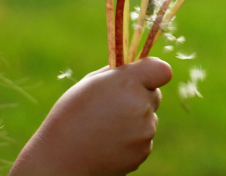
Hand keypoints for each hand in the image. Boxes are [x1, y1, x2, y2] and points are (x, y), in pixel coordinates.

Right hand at [10, 57, 172, 175]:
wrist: (62, 157)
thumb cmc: (72, 114)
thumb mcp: (90, 83)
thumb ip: (117, 73)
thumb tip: (134, 68)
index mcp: (128, 83)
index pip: (162, 70)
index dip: (153, 71)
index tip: (142, 75)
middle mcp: (141, 106)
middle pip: (155, 94)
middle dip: (140, 95)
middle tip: (115, 103)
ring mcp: (144, 131)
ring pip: (148, 117)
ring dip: (135, 118)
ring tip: (106, 126)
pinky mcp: (143, 151)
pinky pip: (143, 137)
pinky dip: (131, 138)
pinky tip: (109, 141)